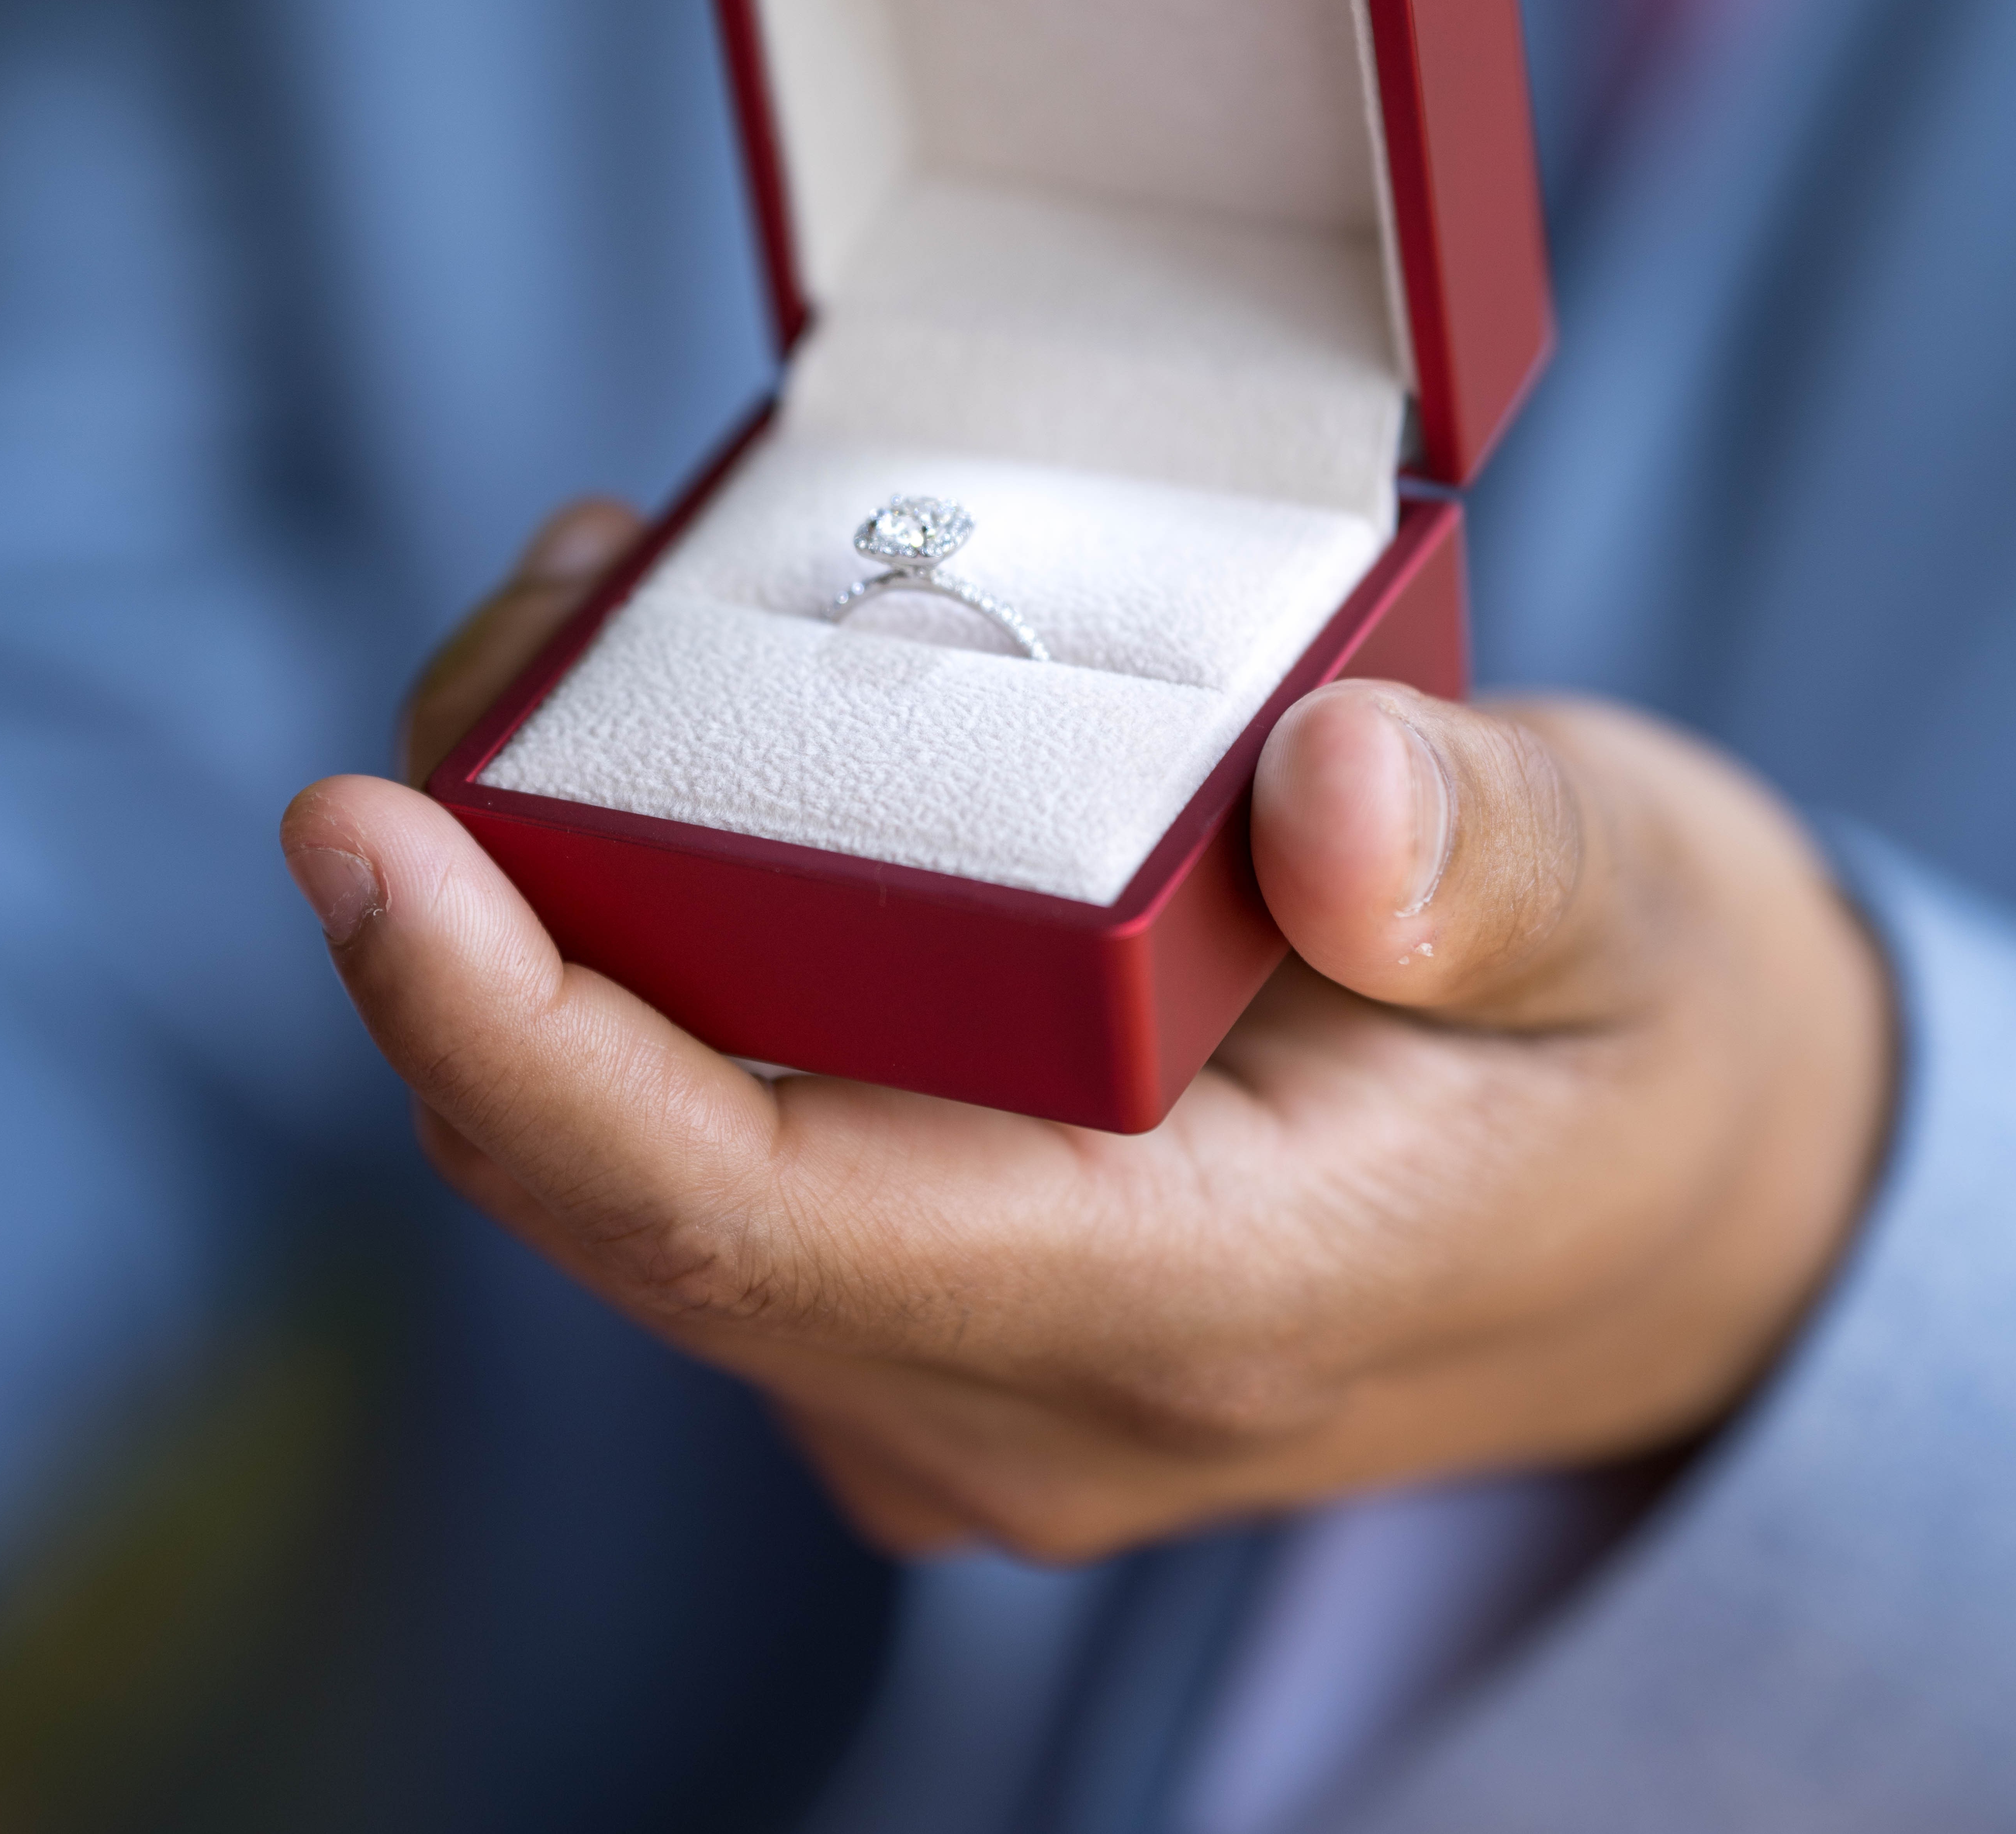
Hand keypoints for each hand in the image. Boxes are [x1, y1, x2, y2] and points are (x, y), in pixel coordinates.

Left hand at [285, 503, 1892, 1559]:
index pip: (749, 1219)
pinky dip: (630, 965)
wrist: (1656, 1211)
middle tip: (523, 618)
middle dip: (487, 922)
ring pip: (630, 1173)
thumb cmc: (1629, 1043)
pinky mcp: (923, 1305)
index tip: (359, 834)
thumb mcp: (1637, 917)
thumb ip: (1499, 865)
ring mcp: (952, 1376)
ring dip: (549, 921)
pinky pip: (694, 1153)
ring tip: (592, 634)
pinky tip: (660, 769)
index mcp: (1192, 1310)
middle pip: (630, 1190)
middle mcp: (1018, 1397)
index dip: (512, 1033)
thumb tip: (1328, 794)